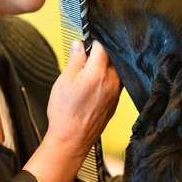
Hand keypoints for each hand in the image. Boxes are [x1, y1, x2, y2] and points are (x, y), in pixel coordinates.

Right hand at [46, 40, 121, 154]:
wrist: (72, 139)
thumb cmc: (65, 112)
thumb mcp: (64, 81)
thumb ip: (75, 60)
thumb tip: (79, 44)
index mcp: (99, 73)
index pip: (102, 46)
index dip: (92, 42)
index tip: (84, 43)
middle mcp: (112, 81)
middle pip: (112, 57)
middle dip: (100, 53)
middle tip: (85, 57)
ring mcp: (116, 93)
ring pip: (116, 70)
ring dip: (105, 66)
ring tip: (89, 70)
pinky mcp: (115, 102)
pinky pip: (116, 83)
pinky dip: (108, 78)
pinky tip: (95, 83)